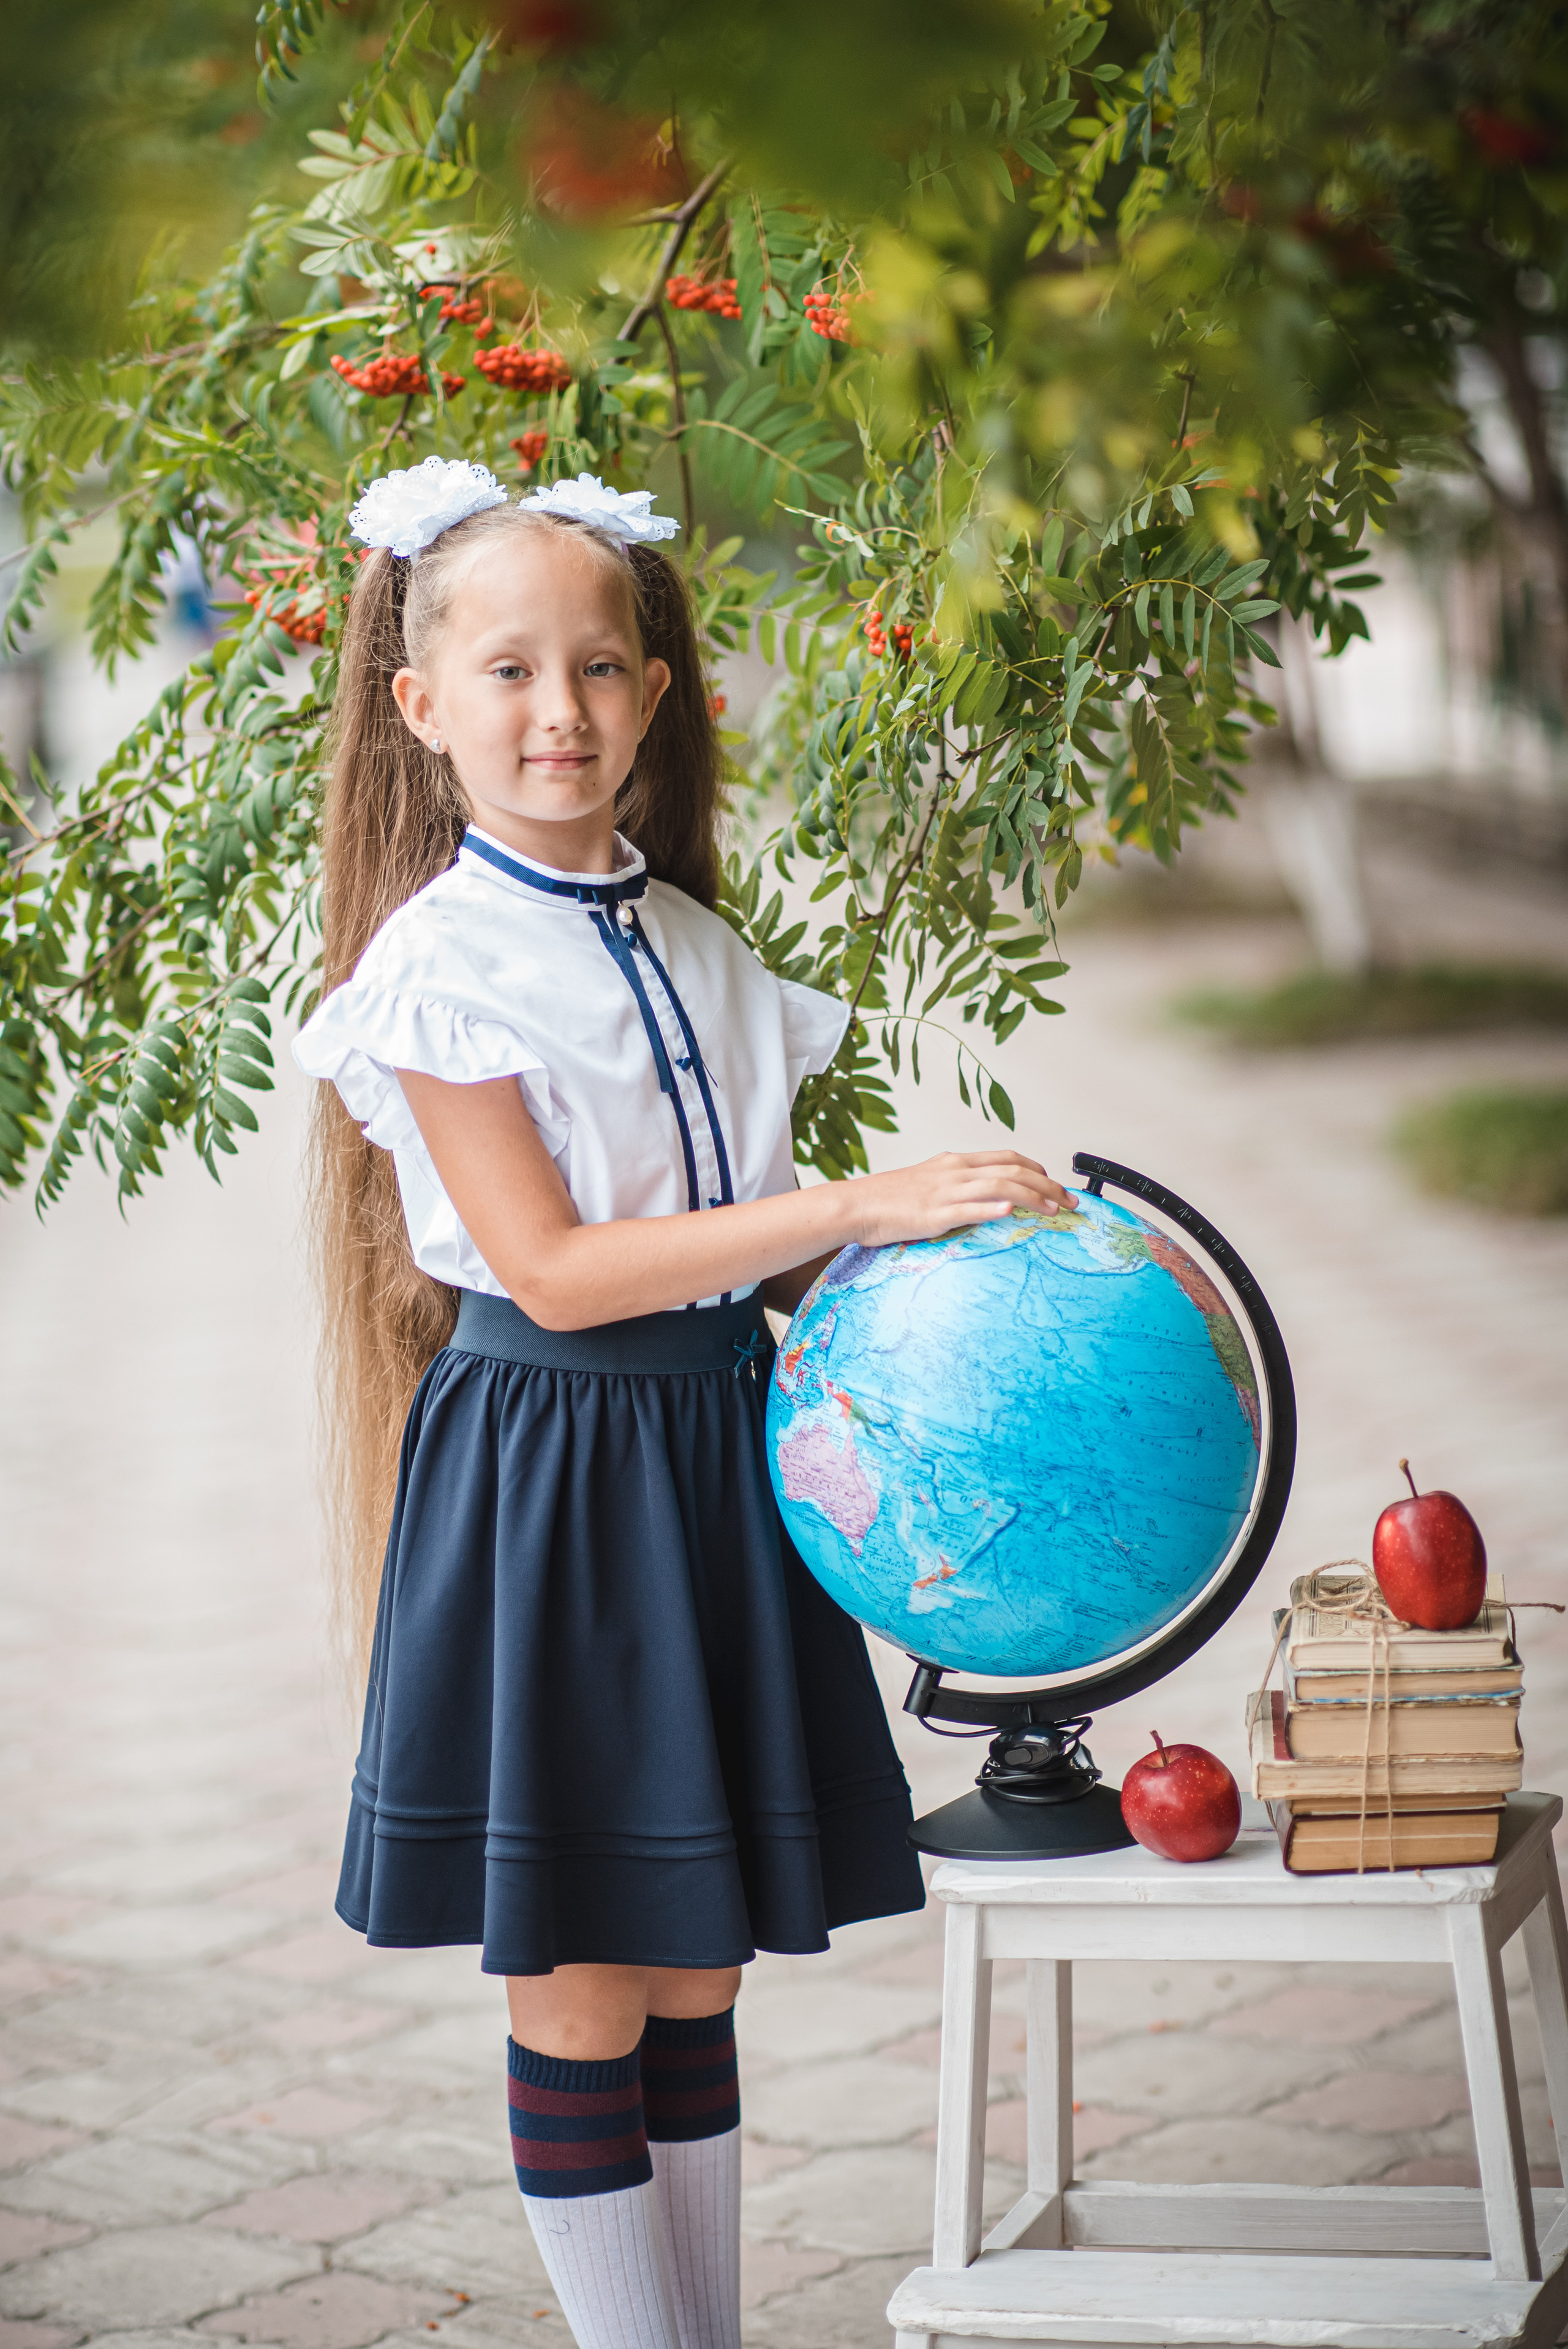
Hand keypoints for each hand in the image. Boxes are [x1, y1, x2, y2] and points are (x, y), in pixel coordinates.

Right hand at [848, 1151, 1074, 1248]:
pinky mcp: (934, 1215)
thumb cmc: (887, 1199)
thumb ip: (957, 1185)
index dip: (1037, 1168)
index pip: (1007, 1158)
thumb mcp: (927, 1182)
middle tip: (1070, 1201)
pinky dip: (993, 1207)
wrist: (854, 1206)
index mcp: (954, 1162)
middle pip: (1013, 1170)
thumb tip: (983, 1195)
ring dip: (1033, 1197)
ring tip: (1055, 1209)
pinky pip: (969, 1209)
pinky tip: (1012, 1210)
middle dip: (1048, 1185)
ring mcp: (945, 1192)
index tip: (1055, 1182)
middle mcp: (955, 1171)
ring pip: (1000, 1186)